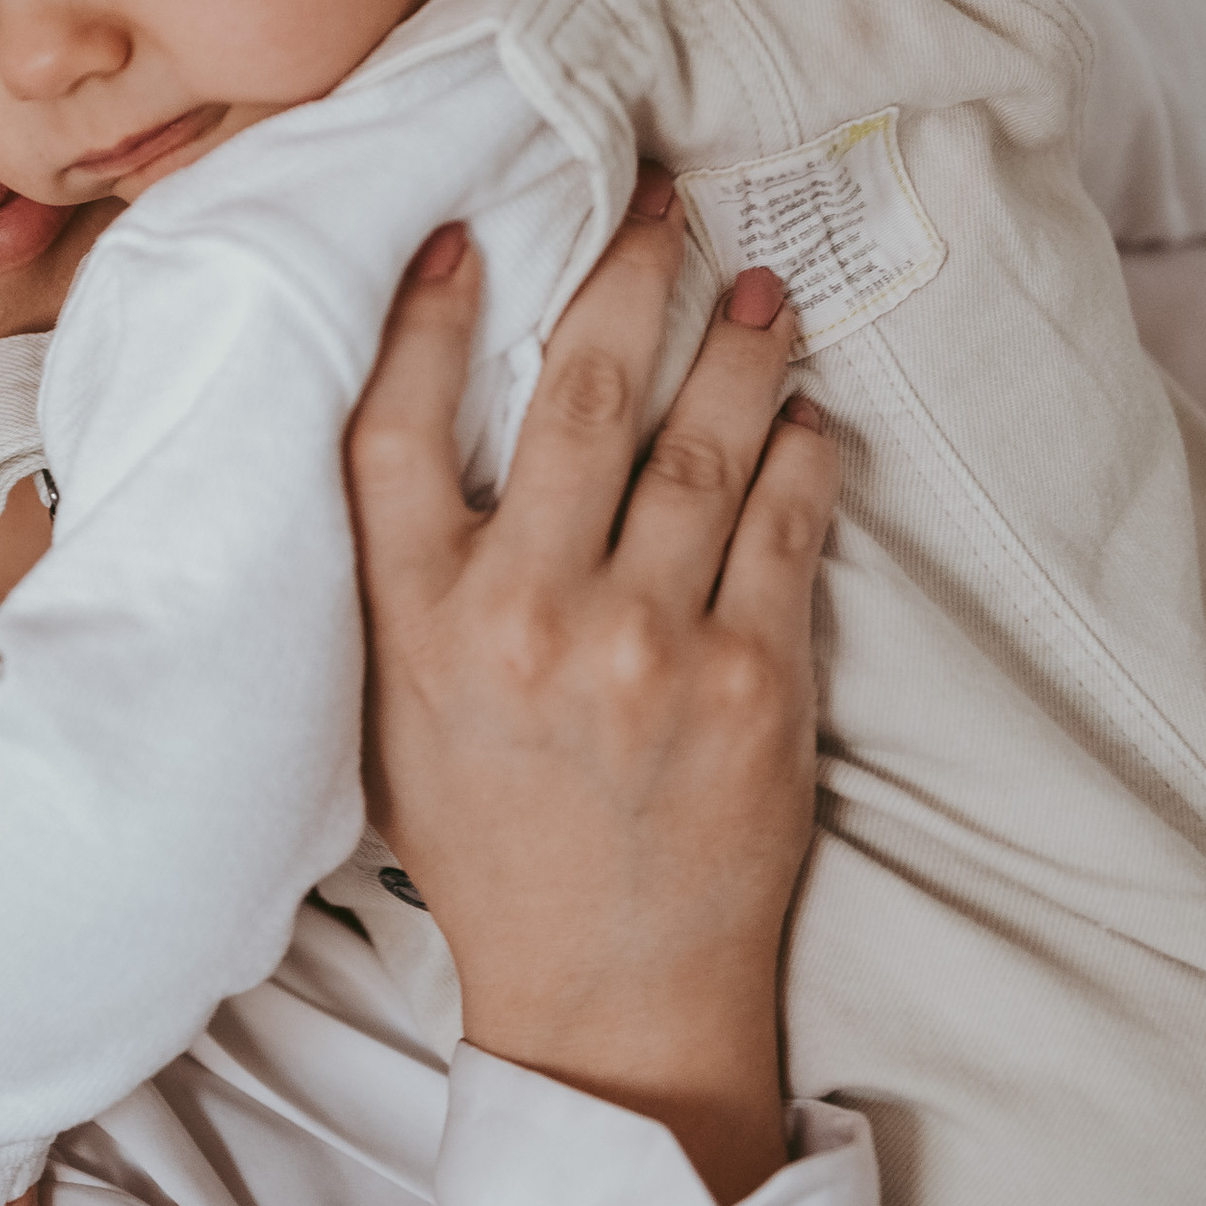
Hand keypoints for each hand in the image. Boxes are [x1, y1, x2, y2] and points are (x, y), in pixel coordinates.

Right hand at [346, 176, 838, 1205]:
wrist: (608, 999)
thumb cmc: (496, 854)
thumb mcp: (400, 718)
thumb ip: (412, 584)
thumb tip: (454, 429)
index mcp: (418, 626)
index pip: (398, 428)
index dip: (428, 318)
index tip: (466, 239)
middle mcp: (527, 619)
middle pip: (576, 397)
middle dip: (626, 279)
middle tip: (661, 207)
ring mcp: (648, 645)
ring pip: (704, 443)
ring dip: (738, 347)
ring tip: (759, 292)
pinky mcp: (754, 681)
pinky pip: (789, 524)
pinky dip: (804, 453)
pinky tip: (807, 414)